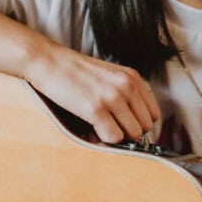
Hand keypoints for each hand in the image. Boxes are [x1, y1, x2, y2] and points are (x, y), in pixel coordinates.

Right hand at [25, 46, 160, 143]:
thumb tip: (137, 125)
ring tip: (100, 125)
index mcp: (133, 77)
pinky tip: (92, 127)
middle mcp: (127, 86)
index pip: (153, 114)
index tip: (123, 123)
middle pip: (144, 127)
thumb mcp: (110, 75)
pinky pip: (114, 138)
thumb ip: (127, 93)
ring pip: (132, 134)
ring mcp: (112, 97)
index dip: (138, 123)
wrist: (49, 62)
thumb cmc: (76, 72)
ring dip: (116, 135)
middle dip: (128, 131)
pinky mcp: (96, 109)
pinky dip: (104, 138)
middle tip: (109, 125)